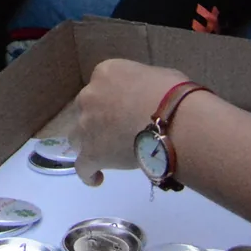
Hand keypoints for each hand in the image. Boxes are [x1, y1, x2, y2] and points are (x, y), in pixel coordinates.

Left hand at [70, 59, 190, 185]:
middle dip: (97, 120)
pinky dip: (88, 173)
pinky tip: (96, 177)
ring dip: (89, 143)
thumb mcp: (158, 76)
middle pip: (85, 110)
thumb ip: (143, 85)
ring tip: (106, 153)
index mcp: (105, 73)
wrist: (173, 121)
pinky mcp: (91, 153)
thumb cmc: (173, 96)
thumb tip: (150, 96)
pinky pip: (82, 166)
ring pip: (77, 136)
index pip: (101, 86)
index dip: (112, 100)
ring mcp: (86, 125)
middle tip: (117, 131)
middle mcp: (89, 96)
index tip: (125, 110)